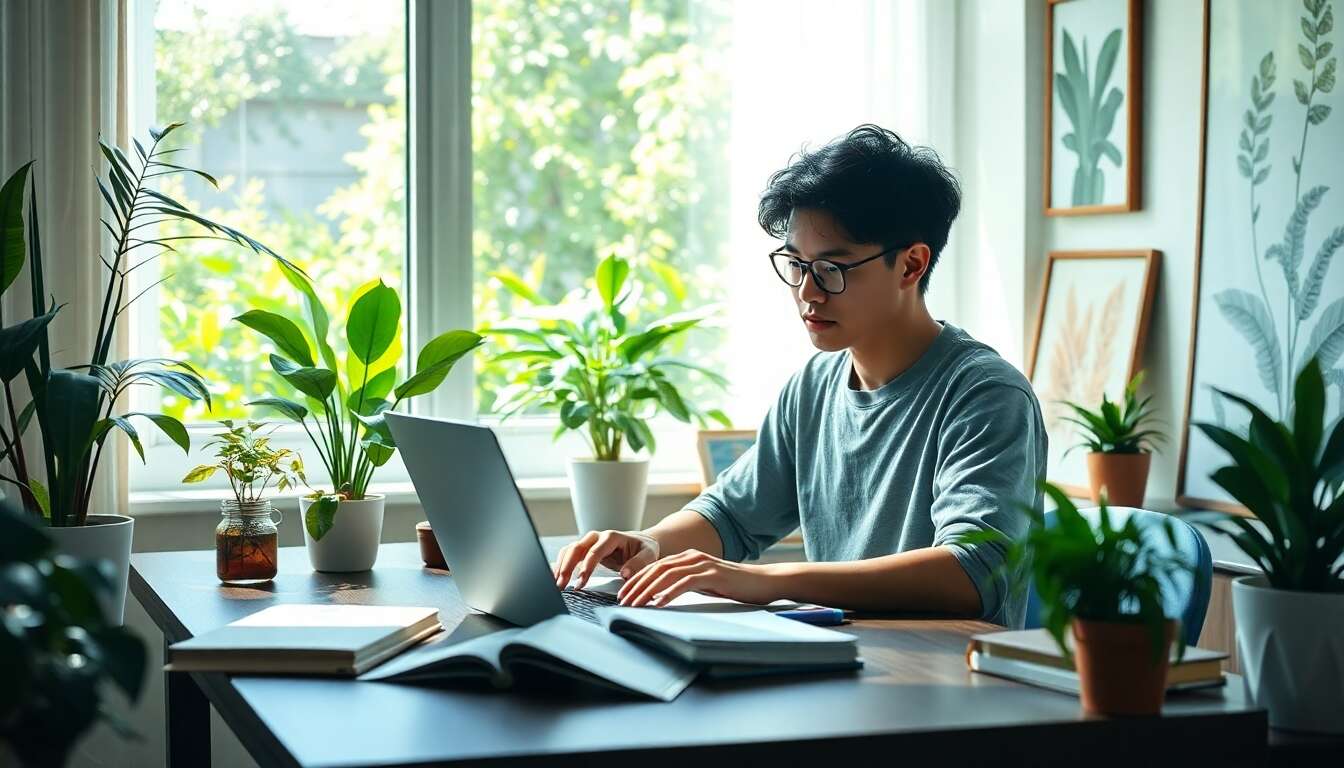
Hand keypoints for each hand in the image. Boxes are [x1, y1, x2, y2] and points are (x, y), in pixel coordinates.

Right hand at [553, 530, 659, 589]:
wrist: (639, 543)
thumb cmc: (644, 549)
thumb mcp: (648, 555)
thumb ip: (639, 563)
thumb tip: (625, 573)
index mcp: (612, 537)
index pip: (595, 551)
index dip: (586, 567)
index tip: (580, 583)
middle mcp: (597, 537)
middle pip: (576, 548)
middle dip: (567, 567)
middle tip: (561, 585)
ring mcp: (589, 542)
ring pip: (569, 550)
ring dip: (561, 567)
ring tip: (556, 585)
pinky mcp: (585, 549)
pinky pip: (568, 554)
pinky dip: (561, 565)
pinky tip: (555, 578)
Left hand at [616, 549, 779, 606]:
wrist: (763, 582)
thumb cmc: (734, 586)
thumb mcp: (704, 584)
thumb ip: (685, 585)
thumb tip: (661, 597)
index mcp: (688, 558)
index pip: (655, 567)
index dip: (636, 580)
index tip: (623, 594)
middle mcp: (692, 557)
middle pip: (656, 569)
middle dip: (636, 585)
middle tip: (622, 601)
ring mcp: (702, 564)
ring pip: (666, 575)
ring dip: (647, 590)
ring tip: (635, 604)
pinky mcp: (713, 574)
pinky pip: (685, 582)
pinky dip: (669, 593)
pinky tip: (658, 603)